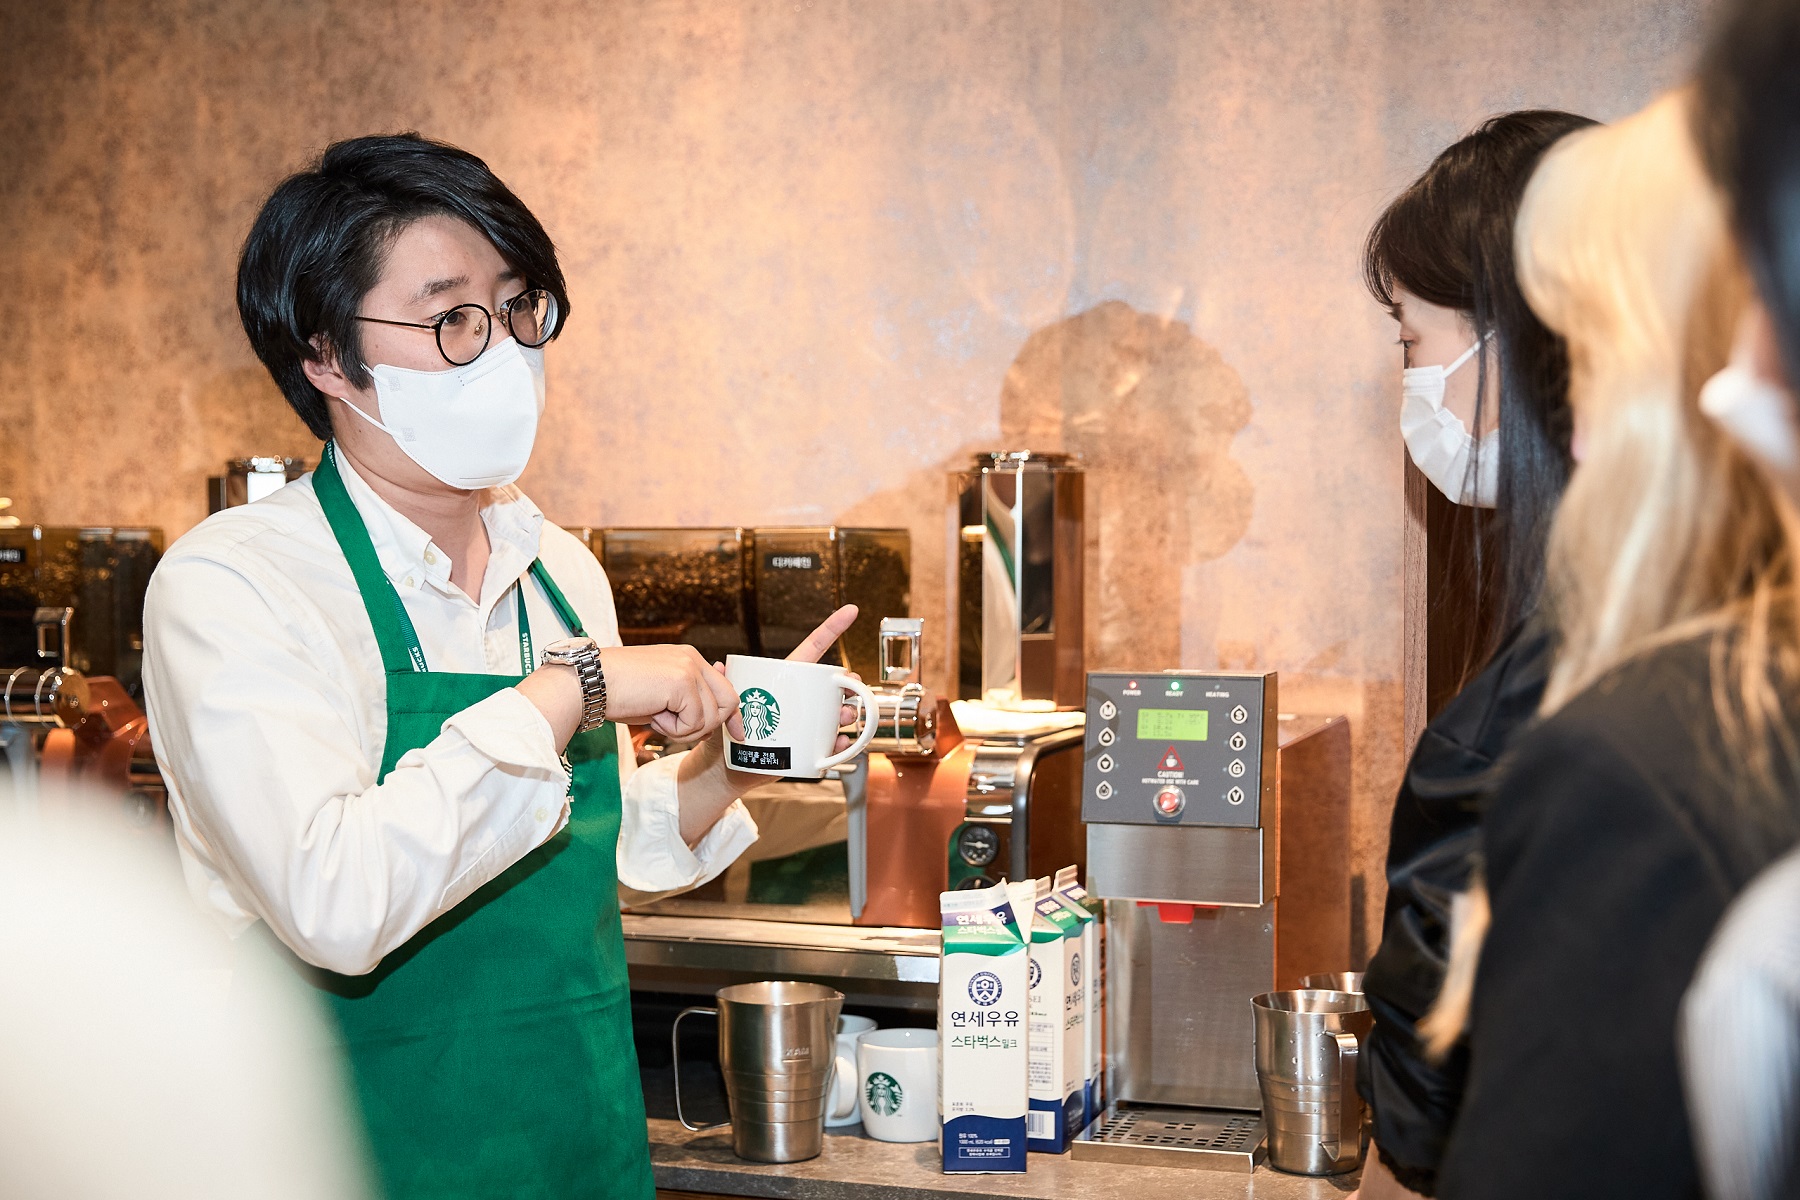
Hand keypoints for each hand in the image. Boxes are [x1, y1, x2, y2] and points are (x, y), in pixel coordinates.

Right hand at [597, 643, 738, 740]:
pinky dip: (674, 729)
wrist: (589, 684)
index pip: (726, 688)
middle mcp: (693, 659)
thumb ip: (688, 703)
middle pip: (729, 702)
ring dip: (684, 729)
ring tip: (656, 716)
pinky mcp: (683, 682)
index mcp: (688, 658)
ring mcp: (689, 669)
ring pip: (711, 717)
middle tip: (673, 726)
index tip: (739, 735)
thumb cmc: (617, 693)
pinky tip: (653, 715)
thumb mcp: (660, 697)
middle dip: (708, 725)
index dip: (734, 715)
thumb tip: (713, 724)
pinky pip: (695, 722)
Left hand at [718, 604, 861, 745]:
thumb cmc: (726, 734)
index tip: (850, 611)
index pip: (811, 648)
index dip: (831, 629)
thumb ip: (725, 685)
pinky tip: (837, 743)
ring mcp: (807, 724)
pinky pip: (829, 745)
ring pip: (836, 713)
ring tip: (845, 716)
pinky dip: (838, 745)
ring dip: (847, 713)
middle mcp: (800, 700)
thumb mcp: (725, 703)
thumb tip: (719, 666)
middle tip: (851, 684)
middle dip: (848, 682)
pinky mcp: (807, 748)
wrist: (726, 772)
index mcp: (785, 681)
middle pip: (831, 684)